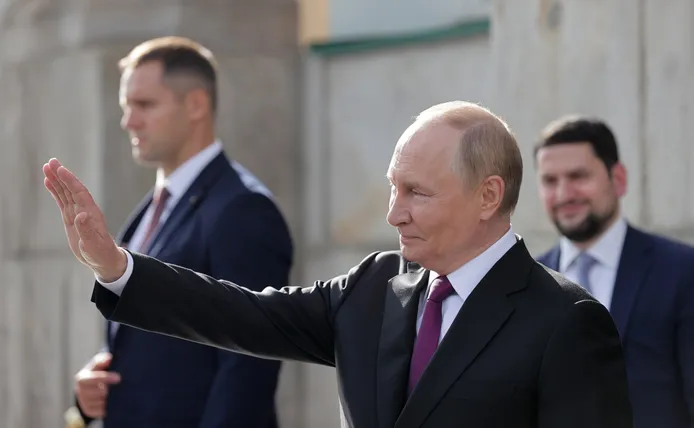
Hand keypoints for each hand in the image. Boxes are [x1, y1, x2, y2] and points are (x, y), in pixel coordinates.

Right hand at [43, 158, 125, 281]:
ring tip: (46, 167)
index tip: (60, 169)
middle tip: (50, 162)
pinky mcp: (71, 218)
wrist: (103, 259)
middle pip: (71, 188)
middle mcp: (84, 209)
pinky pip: (62, 201)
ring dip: (57, 180)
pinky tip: (48, 182)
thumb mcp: (94, 244)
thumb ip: (87, 230)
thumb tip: (81, 216)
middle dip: (62, 175)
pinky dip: (55, 191)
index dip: (70, 181)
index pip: (79, 192)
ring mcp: (77, 213)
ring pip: (65, 193)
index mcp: (91, 213)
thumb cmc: (101, 252)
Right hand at [75, 352, 120, 418]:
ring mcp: (84, 403)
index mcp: (81, 378)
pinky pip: (101, 411)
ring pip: (99, 403)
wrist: (94, 386)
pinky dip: (109, 407)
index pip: (90, 379)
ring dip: (110, 399)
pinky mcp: (90, 411)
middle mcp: (80, 392)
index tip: (119, 378)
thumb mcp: (99, 363)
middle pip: (95, 393)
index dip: (104, 378)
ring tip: (120, 394)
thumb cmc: (99, 371)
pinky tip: (117, 401)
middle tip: (121, 387)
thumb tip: (108, 358)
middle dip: (109, 390)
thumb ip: (102, 360)